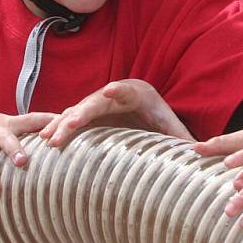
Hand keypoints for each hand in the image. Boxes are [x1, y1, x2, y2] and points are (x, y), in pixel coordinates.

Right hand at [38, 79, 193, 146]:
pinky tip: (42, 140)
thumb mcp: (171, 128)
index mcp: (137, 94)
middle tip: (67, 126)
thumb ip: (183, 139)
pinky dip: (57, 128)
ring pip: (77, 111)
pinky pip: (70, 120)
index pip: (126, 90)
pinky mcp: (87, 115)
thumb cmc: (159, 118)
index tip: (110, 91)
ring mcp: (97, 103)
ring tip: (48, 140)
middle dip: (81, 113)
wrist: (143, 107)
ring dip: (62, 124)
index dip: (118, 90)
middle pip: (95, 102)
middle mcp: (113, 95)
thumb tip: (199, 152)